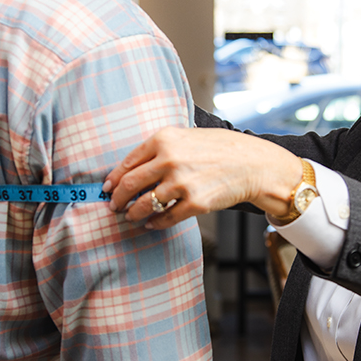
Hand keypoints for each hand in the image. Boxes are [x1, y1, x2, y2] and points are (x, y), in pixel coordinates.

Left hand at [103, 127, 302, 228]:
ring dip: (134, 214)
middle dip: (118, 199)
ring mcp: (182, 183)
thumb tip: (132, 170)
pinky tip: (152, 224)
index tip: (108, 188)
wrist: (252, 163)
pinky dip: (155, 224)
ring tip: (132, 217)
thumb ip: (160, 149)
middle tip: (114, 206)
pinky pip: (165, 218)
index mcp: (164, 139)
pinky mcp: (195, 203)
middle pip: (130, 185)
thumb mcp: (186, 137)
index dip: (114, 179)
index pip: (128, 163)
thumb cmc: (219, 149)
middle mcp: (169, 159)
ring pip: (144, 205)